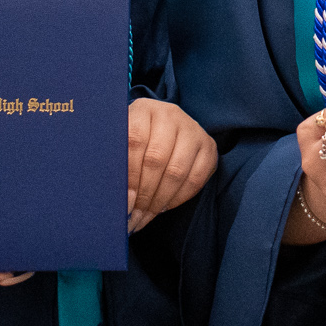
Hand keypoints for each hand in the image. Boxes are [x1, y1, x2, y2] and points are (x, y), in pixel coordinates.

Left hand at [128, 98, 217, 231]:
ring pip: (177, 171)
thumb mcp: (120, 142)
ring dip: (160, 199)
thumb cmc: (134, 142)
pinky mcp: (209, 146)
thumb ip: (116, 164)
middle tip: (134, 216)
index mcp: (144, 109)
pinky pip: (196, 179)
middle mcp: (170, 114)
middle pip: (157, 159)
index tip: (123, 203)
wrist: (162, 130)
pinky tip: (163, 207)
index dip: (129, 176)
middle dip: (144, 193)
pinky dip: (178, 198)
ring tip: (146, 215)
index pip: (135, 142)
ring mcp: (193, 129)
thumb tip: (118, 200)